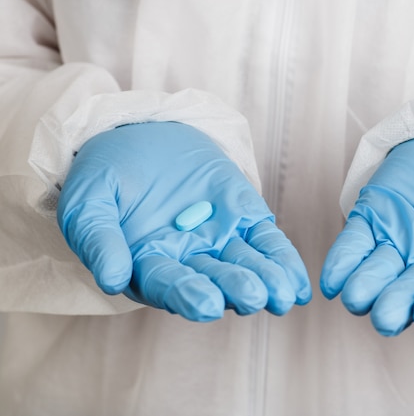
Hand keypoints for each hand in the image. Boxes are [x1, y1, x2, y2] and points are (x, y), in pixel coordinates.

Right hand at [58, 122, 310, 320]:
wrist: (138, 135)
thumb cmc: (105, 174)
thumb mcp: (88, 200)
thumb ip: (99, 239)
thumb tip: (112, 280)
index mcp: (147, 263)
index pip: (169, 284)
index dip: (187, 294)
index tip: (207, 305)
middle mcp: (187, 258)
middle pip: (214, 279)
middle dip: (235, 289)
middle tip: (254, 297)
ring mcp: (218, 237)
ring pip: (246, 264)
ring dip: (267, 280)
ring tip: (284, 295)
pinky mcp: (243, 216)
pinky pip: (266, 241)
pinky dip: (283, 260)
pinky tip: (298, 284)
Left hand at [321, 129, 413, 335]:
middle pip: (412, 292)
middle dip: (397, 305)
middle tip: (386, 316)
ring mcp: (399, 242)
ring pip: (377, 276)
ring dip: (365, 289)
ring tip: (356, 296)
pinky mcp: (372, 219)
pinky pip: (353, 246)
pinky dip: (341, 263)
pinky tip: (332, 280)